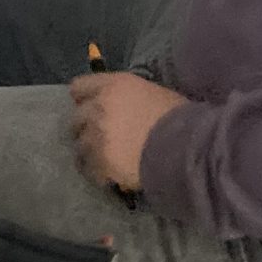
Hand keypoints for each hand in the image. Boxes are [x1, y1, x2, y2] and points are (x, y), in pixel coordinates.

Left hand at [69, 73, 188, 193]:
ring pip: (79, 145)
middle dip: (86, 128)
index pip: (78, 88)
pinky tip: (109, 175)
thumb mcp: (152, 93)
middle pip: (76, 118)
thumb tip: (121, 109)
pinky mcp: (100, 161)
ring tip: (104, 160)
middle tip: (100, 138)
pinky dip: (97, 172)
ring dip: (90, 152)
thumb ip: (126, 98)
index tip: (92, 109)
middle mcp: (98, 108)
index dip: (84, 100)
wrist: (185, 147)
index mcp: (112, 86)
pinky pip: (88, 168)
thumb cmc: (179, 117)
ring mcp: (96, 136)